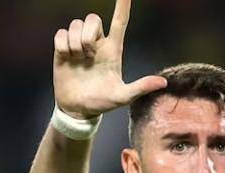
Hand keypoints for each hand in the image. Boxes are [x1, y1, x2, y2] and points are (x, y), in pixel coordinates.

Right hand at [52, 0, 166, 118]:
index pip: (120, 22)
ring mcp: (79, 45)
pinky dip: (63, 45)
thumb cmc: (102, 102)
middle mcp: (96, 43)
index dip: (122, 5)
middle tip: (88, 54)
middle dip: (89, 33)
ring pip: (76, 24)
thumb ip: (141, 87)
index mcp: (112, 50)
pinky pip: (61, 33)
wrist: (78, 109)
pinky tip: (67, 58)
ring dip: (76, 42)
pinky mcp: (62, 48)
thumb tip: (163, 82)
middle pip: (92, 18)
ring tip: (78, 59)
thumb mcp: (122, 97)